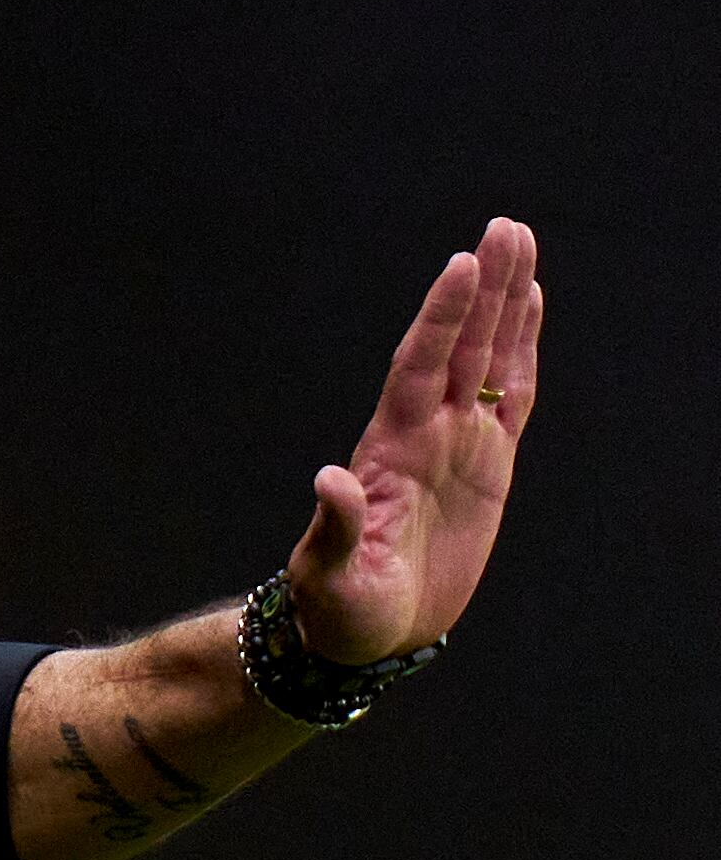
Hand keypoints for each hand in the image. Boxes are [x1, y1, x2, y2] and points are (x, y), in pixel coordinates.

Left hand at [288, 215, 540, 662]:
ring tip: (521, 242)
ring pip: (489, 358)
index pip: (420, 369)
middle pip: (460, 347)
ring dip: (506, 303)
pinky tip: (531, 306)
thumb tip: (327, 480)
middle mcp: (424, 434)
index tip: (462, 265)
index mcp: (389, 452)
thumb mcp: (330, 576)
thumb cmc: (338, 608)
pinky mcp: (487, 464)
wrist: (362, 633)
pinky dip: (523, 351)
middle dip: (484, 289)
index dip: (442, 319)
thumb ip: (331, 529)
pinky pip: (512, 396)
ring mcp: (457, 443)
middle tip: (507, 226)